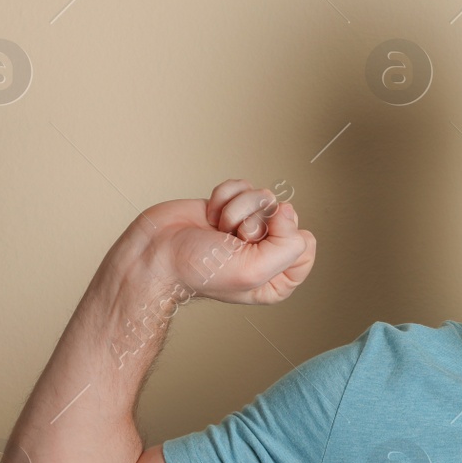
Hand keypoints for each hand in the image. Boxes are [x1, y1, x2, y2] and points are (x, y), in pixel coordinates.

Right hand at [135, 179, 315, 303]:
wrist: (155, 253)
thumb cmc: (198, 270)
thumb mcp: (254, 271)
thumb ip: (289, 247)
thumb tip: (288, 210)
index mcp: (279, 277)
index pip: (306, 243)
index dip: (281, 237)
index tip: (254, 245)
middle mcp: (268, 251)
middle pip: (287, 215)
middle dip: (254, 221)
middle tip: (230, 239)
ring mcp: (249, 227)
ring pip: (264, 197)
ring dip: (236, 209)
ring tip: (217, 229)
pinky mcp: (231, 206)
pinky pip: (243, 186)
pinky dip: (224, 196)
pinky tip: (210, 216)